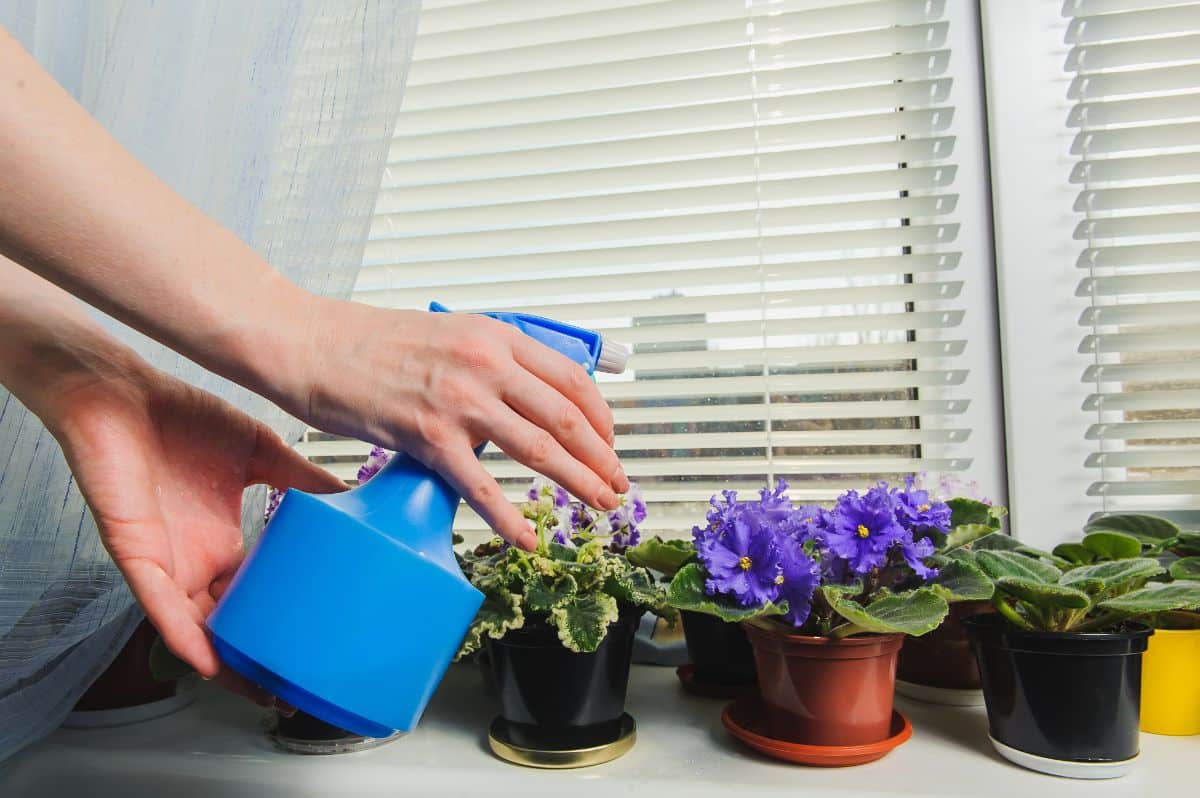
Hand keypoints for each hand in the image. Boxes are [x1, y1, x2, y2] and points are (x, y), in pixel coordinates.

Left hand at [46, 355, 344, 702]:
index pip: (252, 594)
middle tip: (293, 682)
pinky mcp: (137, 555)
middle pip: (226, 624)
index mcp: (221, 540)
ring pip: (195, 630)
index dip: (278, 621)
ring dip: (226, 661)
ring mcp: (166, 562)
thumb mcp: (259, 450)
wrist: (124, 393)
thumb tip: (351, 487)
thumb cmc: (178, 417)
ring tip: (260, 689)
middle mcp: (194, 560)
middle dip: (255, 658)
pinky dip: (185, 636)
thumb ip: (302, 474)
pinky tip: (210, 659)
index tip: (313, 640)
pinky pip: (160, 607)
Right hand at [298, 299, 627, 549]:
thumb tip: (526, 396)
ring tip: (598, 506)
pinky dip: (509, 518)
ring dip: (577, 484)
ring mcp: (459, 400)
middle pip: (567, 419)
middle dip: (602, 458)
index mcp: (496, 336)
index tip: (610, 443)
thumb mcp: (450, 333)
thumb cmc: (372, 342)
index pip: (572, 379)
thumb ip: (491, 360)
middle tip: (618, 485)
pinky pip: (480, 487)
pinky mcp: (427, 436)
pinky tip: (528, 538)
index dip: (601, 417)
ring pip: (538, 451)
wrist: (311, 343)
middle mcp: (486, 363)